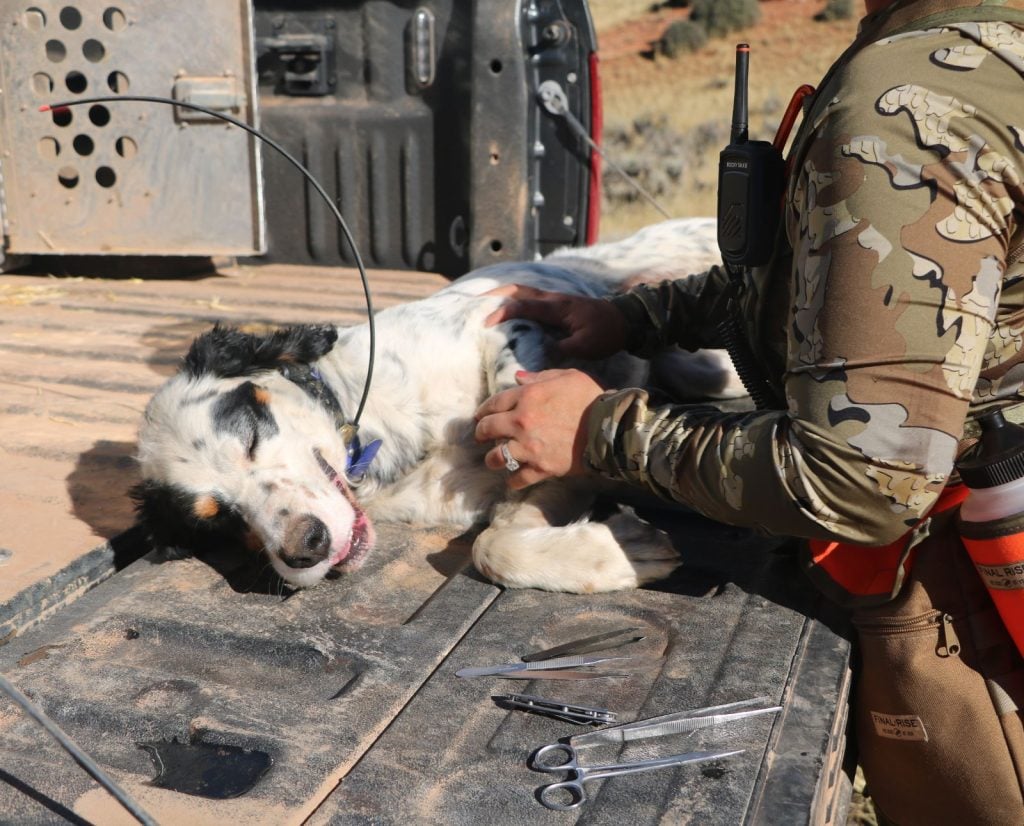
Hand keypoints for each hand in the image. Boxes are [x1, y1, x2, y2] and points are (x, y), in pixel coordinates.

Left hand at [474, 369, 603, 489]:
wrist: (610, 427)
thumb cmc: (591, 398)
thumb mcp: (567, 376)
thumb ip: (539, 376)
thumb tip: (517, 377)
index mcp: (527, 397)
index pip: (493, 404)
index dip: (483, 410)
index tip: (480, 416)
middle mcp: (522, 422)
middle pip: (488, 429)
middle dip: (481, 433)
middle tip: (480, 437)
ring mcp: (529, 447)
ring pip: (496, 457)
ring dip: (492, 459)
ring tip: (493, 459)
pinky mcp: (541, 468)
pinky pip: (518, 479)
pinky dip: (513, 481)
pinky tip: (512, 480)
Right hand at [484, 285, 627, 359]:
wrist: (624, 321)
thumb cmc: (606, 334)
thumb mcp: (585, 346)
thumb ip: (561, 348)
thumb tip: (539, 351)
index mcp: (557, 308)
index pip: (523, 306)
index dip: (502, 313)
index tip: (485, 323)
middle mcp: (553, 299)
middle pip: (518, 289)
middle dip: (495, 294)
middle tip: (473, 301)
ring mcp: (554, 300)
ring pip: (523, 291)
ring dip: (503, 295)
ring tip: (483, 303)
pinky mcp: (557, 305)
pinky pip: (531, 298)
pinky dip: (515, 301)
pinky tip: (507, 310)